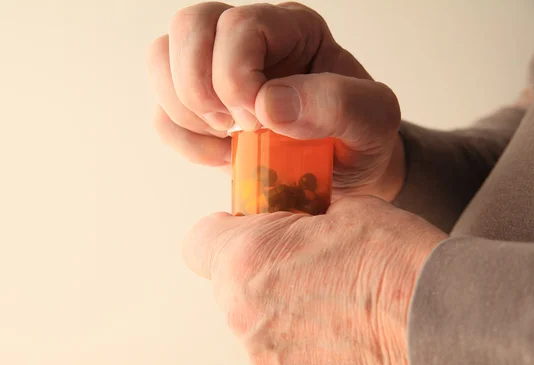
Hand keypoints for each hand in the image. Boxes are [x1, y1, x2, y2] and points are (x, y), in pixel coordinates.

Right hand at [148, 2, 404, 200]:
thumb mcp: (373, 122)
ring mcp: (217, 68)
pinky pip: (161, 112)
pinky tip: (221, 154)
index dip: (236, 76)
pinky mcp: (200, 105)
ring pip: (161, 59)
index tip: (261, 121)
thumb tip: (269, 103)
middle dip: (201, 88)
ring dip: (187, 111)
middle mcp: (250, 39)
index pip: (239, 24)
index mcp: (293, 29)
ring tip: (231, 141)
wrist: (344, 170)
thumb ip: (338, 105)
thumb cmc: (359, 139)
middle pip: (188, 26)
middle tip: (237, 127)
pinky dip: (183, 139)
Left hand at [183, 196, 447, 364]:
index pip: (199, 242)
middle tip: (309, 265)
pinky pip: (287, 361)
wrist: (443, 332)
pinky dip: (308, 348)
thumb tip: (297, 217)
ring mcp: (269, 364)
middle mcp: (247, 318)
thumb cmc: (398, 267)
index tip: (252, 229)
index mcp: (248, 262)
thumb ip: (301, 217)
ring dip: (286, 312)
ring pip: (261, 325)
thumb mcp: (346, 212)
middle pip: (233, 286)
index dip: (225, 231)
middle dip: (262, 271)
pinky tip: (348, 337)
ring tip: (339, 306)